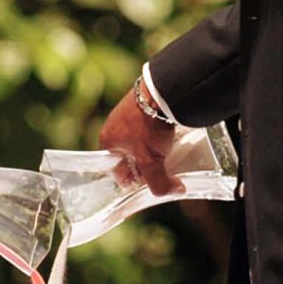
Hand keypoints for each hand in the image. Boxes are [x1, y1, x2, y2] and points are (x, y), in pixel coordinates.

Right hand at [99, 81, 182, 196]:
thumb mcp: (151, 161)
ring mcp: (128, 113)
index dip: (136, 181)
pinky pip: (149, 126)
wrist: (162, 91)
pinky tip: (172, 136)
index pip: (118, 171)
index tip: (152, 183)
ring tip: (170, 153)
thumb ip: (160, 183)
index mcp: (107, 141)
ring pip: (142, 141)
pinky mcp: (143, 103)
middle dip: (147, 165)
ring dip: (154, 150)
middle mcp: (114, 127)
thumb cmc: (149, 126)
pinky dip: (159, 134)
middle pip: (131, 156)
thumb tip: (175, 192)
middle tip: (164, 170)